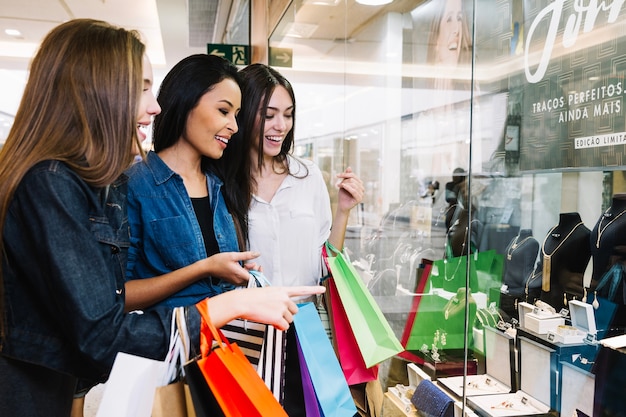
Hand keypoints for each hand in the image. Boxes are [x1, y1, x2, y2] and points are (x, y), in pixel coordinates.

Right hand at [205, 251, 259, 285]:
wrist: (208, 267)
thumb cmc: (219, 261)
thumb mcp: (233, 255)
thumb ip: (247, 255)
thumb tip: (258, 254)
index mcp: (239, 275)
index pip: (255, 278)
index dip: (259, 272)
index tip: (258, 265)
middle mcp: (239, 281)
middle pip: (253, 279)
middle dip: (255, 270)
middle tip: (250, 262)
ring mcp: (236, 282)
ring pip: (248, 279)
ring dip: (250, 271)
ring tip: (246, 263)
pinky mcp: (234, 281)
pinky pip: (244, 279)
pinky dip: (246, 273)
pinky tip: (242, 266)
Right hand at [205, 285, 325, 330]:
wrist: (242, 302)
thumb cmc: (250, 298)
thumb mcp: (267, 295)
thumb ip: (278, 302)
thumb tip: (283, 317)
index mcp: (282, 290)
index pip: (301, 289)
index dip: (313, 289)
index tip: (323, 289)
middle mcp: (285, 298)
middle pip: (294, 311)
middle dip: (286, 314)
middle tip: (272, 312)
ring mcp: (283, 307)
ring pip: (289, 320)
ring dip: (281, 321)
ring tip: (268, 315)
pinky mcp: (279, 317)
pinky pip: (284, 327)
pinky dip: (278, 327)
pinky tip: (269, 321)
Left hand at [336, 167, 363, 212]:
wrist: (342, 205)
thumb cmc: (343, 195)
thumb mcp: (344, 184)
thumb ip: (347, 176)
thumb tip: (349, 167)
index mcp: (359, 184)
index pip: (353, 175)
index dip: (345, 174)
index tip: (337, 175)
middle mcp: (362, 188)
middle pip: (352, 180)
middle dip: (344, 181)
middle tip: (338, 185)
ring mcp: (362, 193)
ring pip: (353, 184)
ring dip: (344, 184)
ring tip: (339, 186)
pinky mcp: (359, 199)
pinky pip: (354, 191)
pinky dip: (348, 188)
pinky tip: (343, 186)